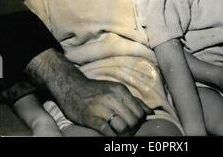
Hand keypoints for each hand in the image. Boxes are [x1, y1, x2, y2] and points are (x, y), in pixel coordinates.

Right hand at [27, 49, 152, 136]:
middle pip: (133, 121)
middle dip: (132, 129)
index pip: (139, 112)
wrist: (72, 87)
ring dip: (123, 134)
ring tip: (118, 133)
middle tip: (127, 130)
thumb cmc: (97, 90)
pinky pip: (107, 131)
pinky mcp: (91, 118)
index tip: (134, 124)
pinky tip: (110, 134)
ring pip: (123, 127)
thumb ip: (134, 100)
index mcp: (121, 90)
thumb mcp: (116, 90)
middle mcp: (113, 98)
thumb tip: (150, 112)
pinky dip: (112, 136)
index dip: (139, 121)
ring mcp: (101, 108)